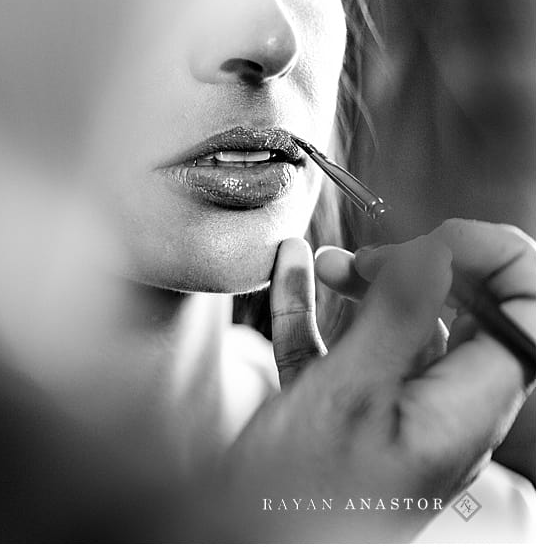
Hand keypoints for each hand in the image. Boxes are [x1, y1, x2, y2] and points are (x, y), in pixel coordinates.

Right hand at [211, 220, 534, 541]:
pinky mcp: (348, 415)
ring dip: (359, 284)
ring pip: (398, 327)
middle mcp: (443, 407)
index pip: (527, 312)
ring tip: (320, 261)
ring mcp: (395, 412)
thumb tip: (437, 254)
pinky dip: (319, 310)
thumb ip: (399, 317)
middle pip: (460, 313)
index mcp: (468, 406)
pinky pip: (345, 348)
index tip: (437, 241)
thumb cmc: (302, 495)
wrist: (246, 544)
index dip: (496, 261)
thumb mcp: (351, 395)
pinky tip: (291, 274)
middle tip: (366, 262)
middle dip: (416, 268)